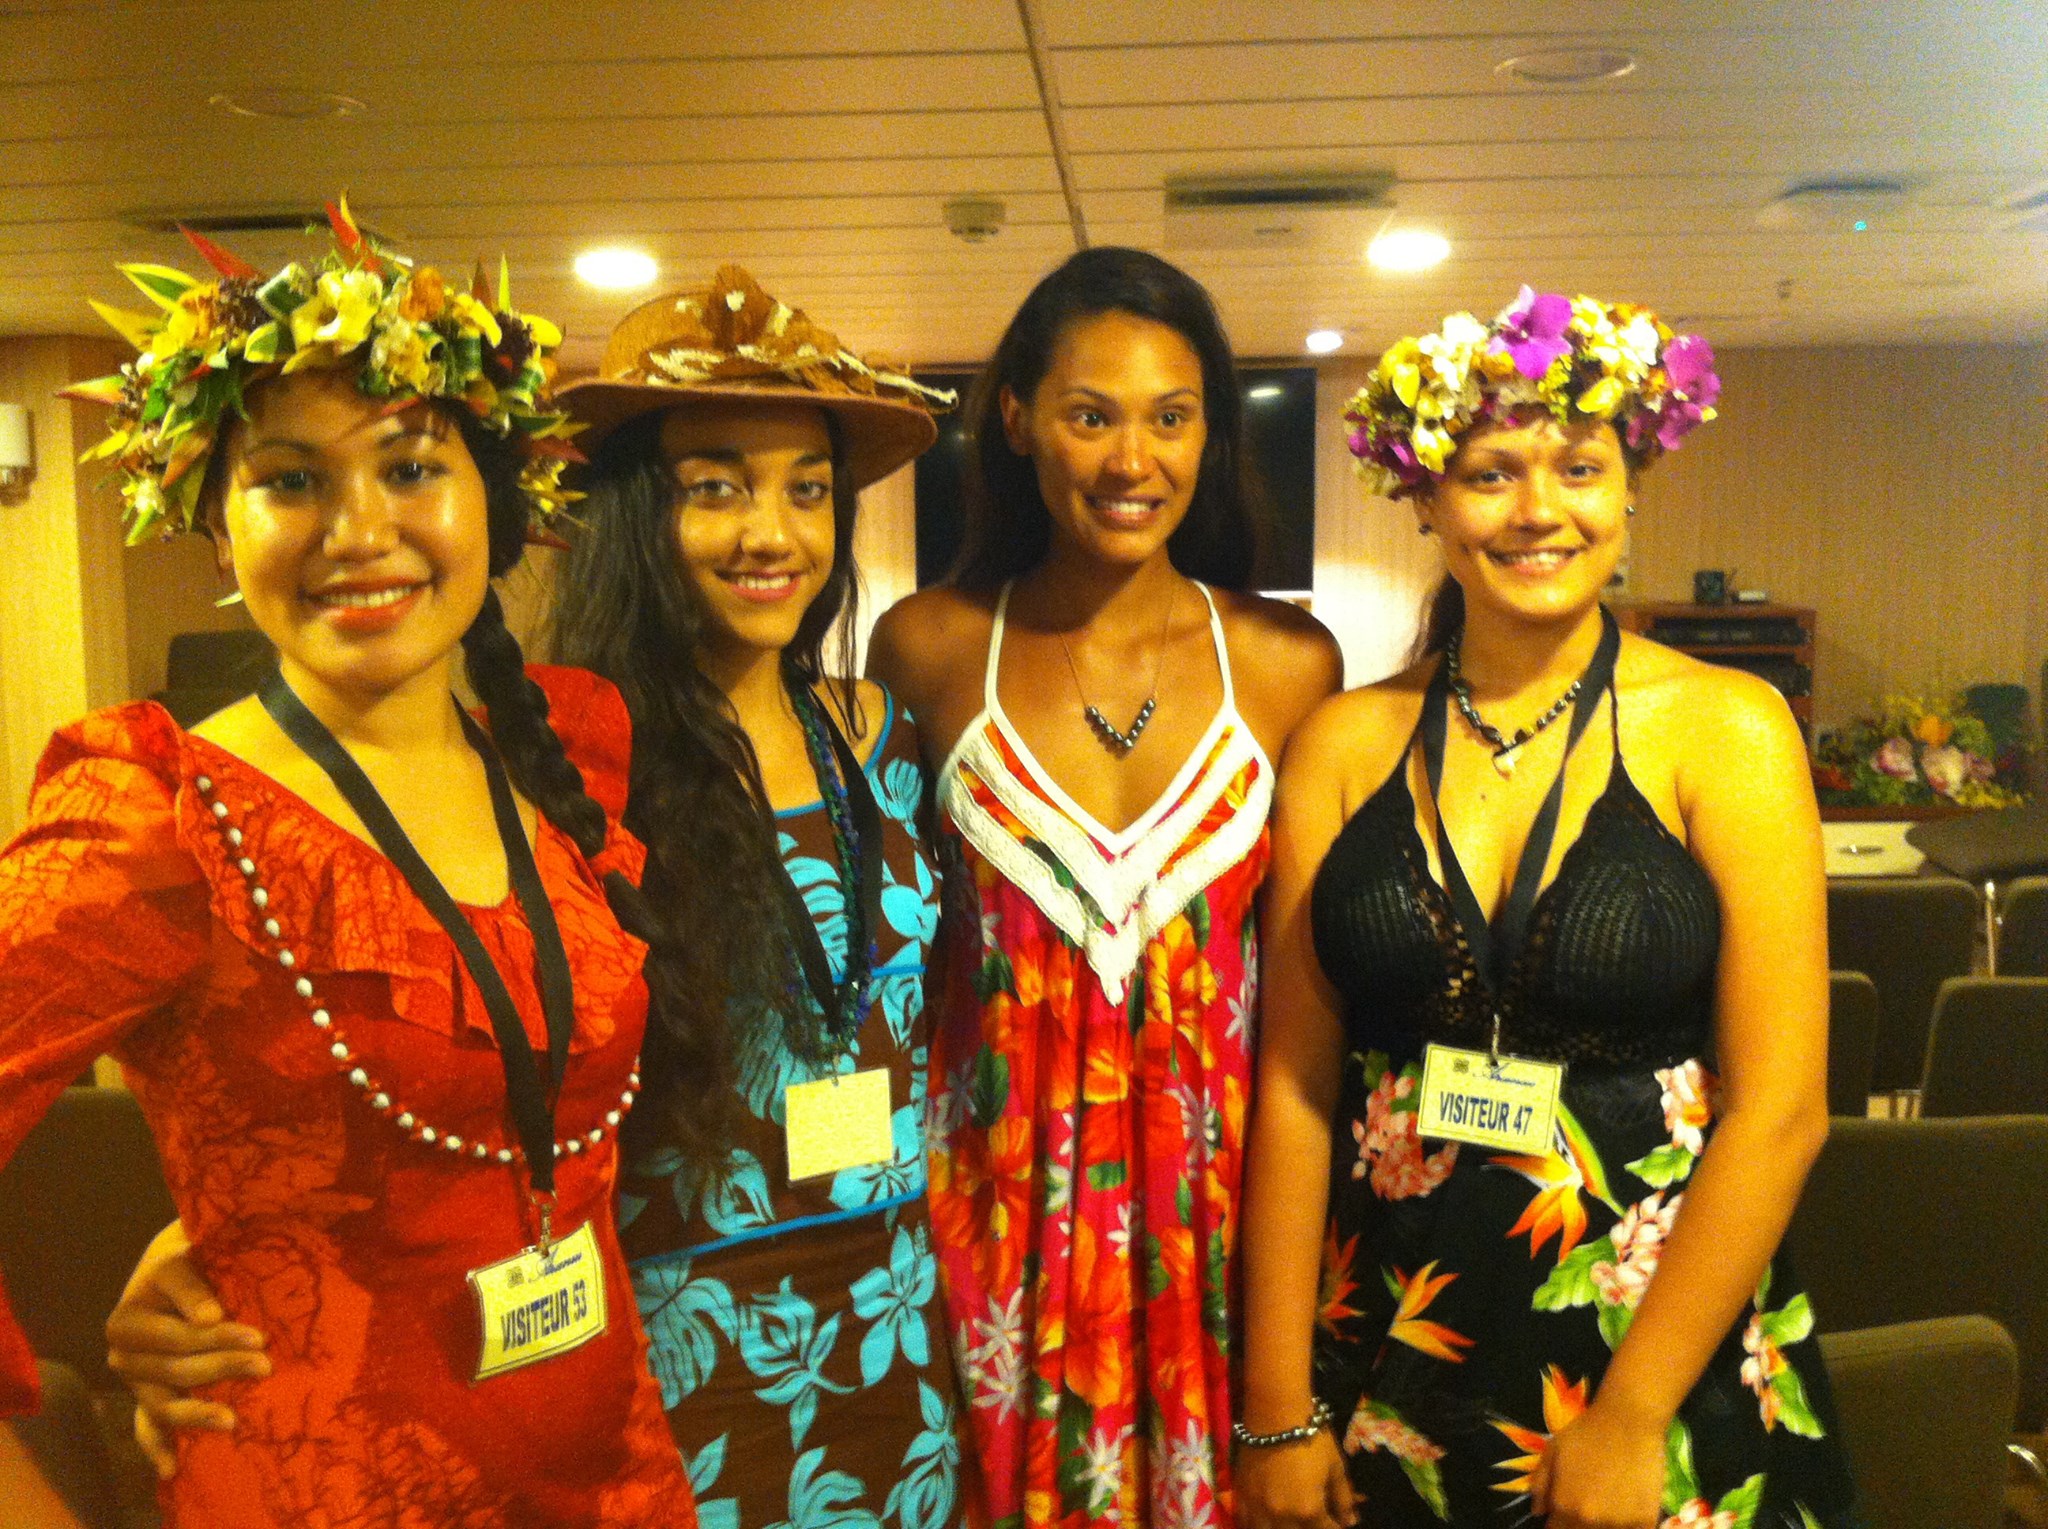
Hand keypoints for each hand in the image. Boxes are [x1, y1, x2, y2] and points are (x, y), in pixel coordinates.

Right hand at [104, 1220, 269, 1479]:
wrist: (182, 1262)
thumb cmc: (197, 1254)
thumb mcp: (191, 1253)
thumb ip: (196, 1281)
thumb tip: (211, 1316)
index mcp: (129, 1313)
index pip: (177, 1332)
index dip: (217, 1335)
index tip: (256, 1337)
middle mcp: (123, 1347)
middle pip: (174, 1367)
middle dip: (222, 1366)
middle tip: (266, 1365)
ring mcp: (134, 1376)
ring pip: (164, 1400)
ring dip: (199, 1411)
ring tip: (234, 1419)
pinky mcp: (146, 1395)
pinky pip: (146, 1426)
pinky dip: (158, 1447)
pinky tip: (173, 1468)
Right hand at [1235, 1428, 1356, 1528]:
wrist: (1275, 1411)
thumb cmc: (1311, 1436)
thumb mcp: (1335, 1467)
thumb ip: (1343, 1498)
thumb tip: (1350, 1521)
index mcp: (1308, 1510)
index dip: (1336, 1527)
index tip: (1338, 1521)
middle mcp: (1281, 1516)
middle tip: (1315, 1519)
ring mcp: (1257, 1508)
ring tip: (1292, 1520)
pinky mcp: (1241, 1495)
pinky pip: (1246, 1522)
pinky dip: (1258, 1525)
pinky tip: (1267, 1520)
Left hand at [1531, 1396, 1667, 1528]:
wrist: (1628, 1420)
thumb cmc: (1587, 1431)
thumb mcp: (1552, 1451)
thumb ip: (1540, 1484)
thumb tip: (1538, 1512)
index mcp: (1564, 1506)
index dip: (1559, 1525)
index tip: (1565, 1518)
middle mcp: (1589, 1520)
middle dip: (1580, 1526)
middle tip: (1590, 1508)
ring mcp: (1619, 1524)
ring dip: (1605, 1527)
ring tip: (1608, 1508)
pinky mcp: (1645, 1521)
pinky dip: (1629, 1527)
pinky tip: (1627, 1514)